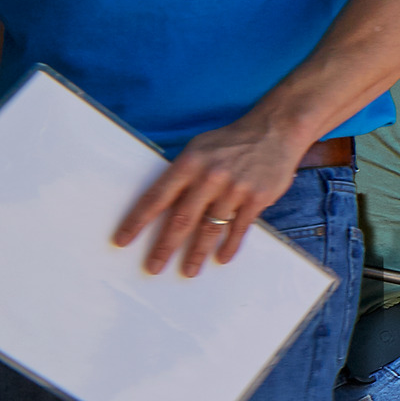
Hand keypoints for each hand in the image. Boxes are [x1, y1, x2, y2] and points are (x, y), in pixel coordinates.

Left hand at [115, 116, 312, 275]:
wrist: (276, 129)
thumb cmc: (232, 141)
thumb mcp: (199, 148)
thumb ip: (182, 174)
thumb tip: (161, 205)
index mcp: (190, 163)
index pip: (156, 197)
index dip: (137, 221)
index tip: (122, 240)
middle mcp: (210, 177)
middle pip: (181, 219)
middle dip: (165, 247)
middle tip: (153, 267)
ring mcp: (235, 188)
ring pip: (210, 229)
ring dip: (197, 253)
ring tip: (188, 271)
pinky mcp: (257, 197)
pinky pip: (239, 228)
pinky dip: (230, 245)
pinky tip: (222, 257)